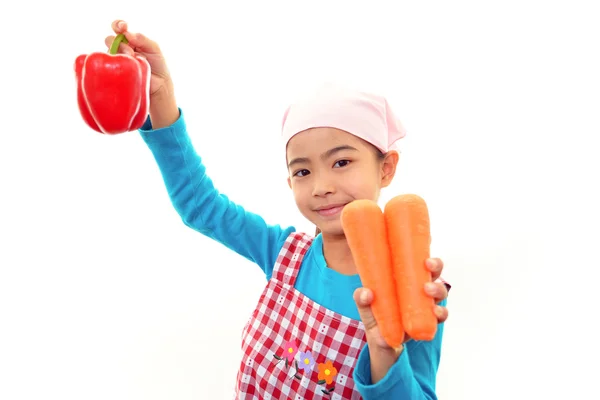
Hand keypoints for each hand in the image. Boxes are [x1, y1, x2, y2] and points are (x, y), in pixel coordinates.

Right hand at [104, 20, 178, 127]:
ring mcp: (116, 61)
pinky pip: (108, 66)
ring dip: (120, 54)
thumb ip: (143, 39)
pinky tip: (122, 68)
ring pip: (109, 52)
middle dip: (118, 42)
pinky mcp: (114, 73)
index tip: (123, 27)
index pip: (119, 28)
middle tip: (131, 51)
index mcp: (130, 41)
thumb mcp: (155, 49)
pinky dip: (114, 65)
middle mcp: (121, 49)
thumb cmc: (158, 66)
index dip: (118, 25)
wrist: (160, 85)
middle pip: (110, 40)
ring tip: (133, 60)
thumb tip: (128, 34)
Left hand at [353, 258, 448, 382]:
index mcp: (406, 278)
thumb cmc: (375, 315)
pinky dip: (440, 313)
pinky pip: (441, 315)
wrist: (382, 343)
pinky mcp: (429, 320)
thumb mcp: (364, 305)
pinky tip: (435, 312)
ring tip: (428, 289)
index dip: (424, 247)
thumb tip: (366, 292)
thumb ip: (361, 298)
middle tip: (428, 264)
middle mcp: (419, 288)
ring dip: (438, 288)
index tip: (425, 241)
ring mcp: (426, 304)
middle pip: (434, 271)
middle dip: (436, 265)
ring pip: (441, 291)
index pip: (418, 259)